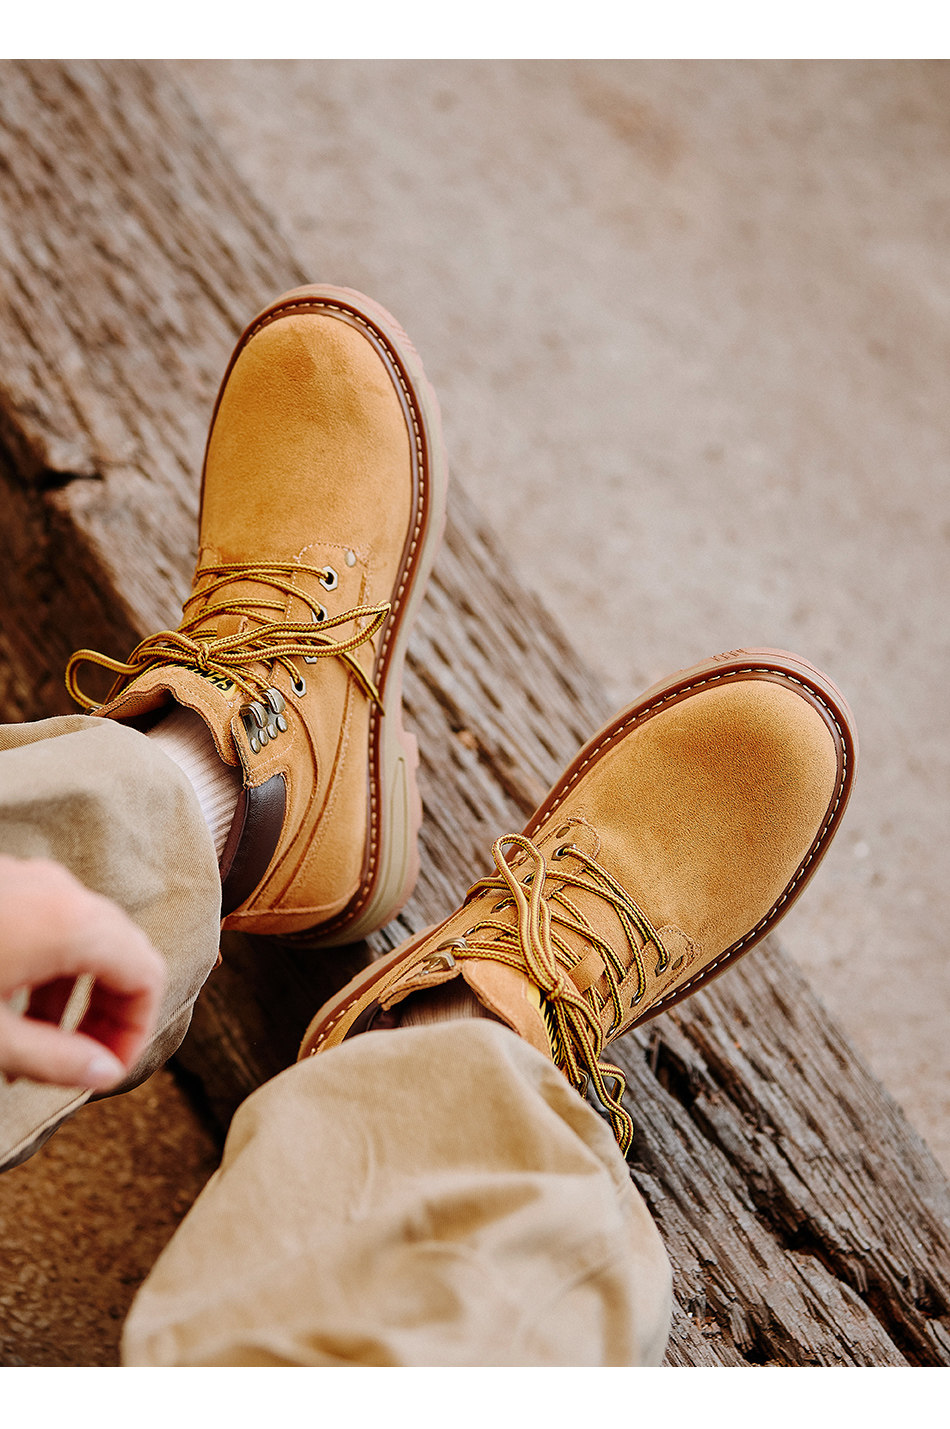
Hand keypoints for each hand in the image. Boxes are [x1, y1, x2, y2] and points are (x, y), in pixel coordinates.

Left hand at [0, 856, 165, 1089]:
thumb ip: (55, 1060)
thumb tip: (105, 1074)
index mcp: (71, 925)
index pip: (148, 976)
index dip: (139, 1031)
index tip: (109, 1074)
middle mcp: (61, 891)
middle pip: (122, 952)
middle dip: (111, 1015)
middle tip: (82, 1065)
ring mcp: (32, 879)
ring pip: (83, 938)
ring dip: (73, 996)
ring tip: (35, 1050)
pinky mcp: (7, 882)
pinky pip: (48, 923)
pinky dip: (46, 967)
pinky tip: (11, 1007)